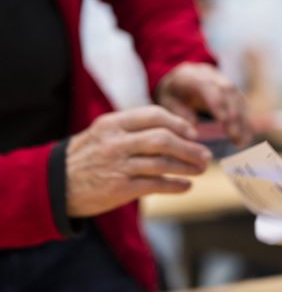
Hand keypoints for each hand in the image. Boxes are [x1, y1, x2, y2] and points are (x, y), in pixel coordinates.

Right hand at [66, 106, 209, 217]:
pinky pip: (154, 185)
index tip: (193, 132)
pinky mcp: (118, 189)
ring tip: (200, 169)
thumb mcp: (103, 133)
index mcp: (114, 123)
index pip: (154, 115)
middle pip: (163, 139)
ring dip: (186, 166)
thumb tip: (175, 131)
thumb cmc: (86, 156)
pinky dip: (174, 185)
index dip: (178, 123)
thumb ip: (133, 129)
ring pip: (162, 163)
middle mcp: (116, 142)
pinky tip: (185, 186)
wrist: (54, 185)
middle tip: (205, 154)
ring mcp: (118, 166)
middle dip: (189, 147)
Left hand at [156, 63, 251, 145]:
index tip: (224, 121)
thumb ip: (179, 112)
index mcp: (192, 75)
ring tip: (241, 140)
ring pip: (238, 97)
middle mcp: (212, 75)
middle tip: (234, 134)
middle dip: (233, 113)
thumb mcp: (167, 101)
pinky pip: (242, 104)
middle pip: (228, 91)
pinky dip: (245, 120)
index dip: (218, 102)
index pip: (208, 86)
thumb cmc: (172, 92)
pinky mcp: (232, 91)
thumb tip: (194, 128)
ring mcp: (224, 82)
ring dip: (242, 119)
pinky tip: (245, 136)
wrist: (180, 76)